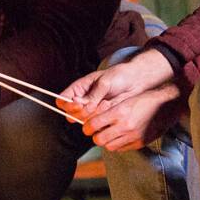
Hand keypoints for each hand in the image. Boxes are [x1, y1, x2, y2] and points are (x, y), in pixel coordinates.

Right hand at [59, 48, 173, 115]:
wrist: (136, 82)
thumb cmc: (119, 76)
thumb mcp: (105, 83)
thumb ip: (92, 96)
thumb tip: (81, 106)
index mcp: (79, 88)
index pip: (63, 100)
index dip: (67, 105)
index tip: (78, 105)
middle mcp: (83, 100)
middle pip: (70, 113)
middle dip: (82, 112)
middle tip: (94, 105)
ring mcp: (92, 109)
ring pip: (83, 120)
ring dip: (93, 114)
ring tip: (106, 103)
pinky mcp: (101, 116)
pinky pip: (95, 122)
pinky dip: (102, 117)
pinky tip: (110, 107)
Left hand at [82, 81, 185, 151]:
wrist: (167, 105)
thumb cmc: (145, 99)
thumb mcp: (125, 100)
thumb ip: (110, 111)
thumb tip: (94, 120)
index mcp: (119, 112)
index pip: (94, 125)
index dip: (87, 128)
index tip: (87, 127)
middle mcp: (125, 126)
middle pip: (99, 139)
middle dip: (95, 136)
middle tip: (96, 132)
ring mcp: (133, 136)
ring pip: (109, 146)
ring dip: (106, 142)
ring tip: (108, 135)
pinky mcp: (140, 143)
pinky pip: (121, 149)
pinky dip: (117, 145)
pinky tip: (119, 138)